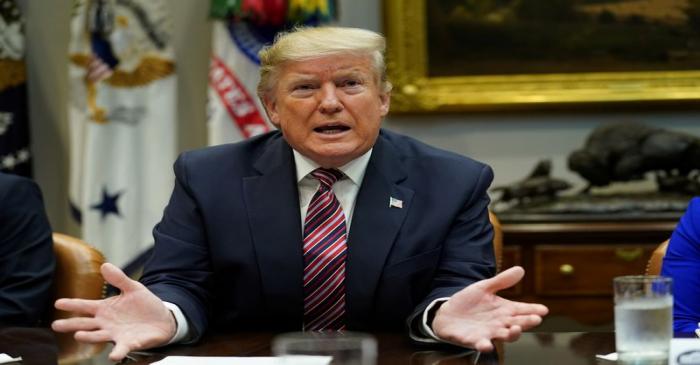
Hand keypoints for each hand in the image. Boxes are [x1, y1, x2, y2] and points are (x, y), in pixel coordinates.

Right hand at [52, 263, 176, 360]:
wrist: (164, 319)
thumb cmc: (145, 305)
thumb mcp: (133, 288)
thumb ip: (119, 279)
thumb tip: (105, 265)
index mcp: (105, 308)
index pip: (85, 306)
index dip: (72, 304)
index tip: (58, 303)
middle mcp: (106, 323)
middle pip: (85, 324)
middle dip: (71, 324)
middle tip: (56, 325)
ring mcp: (116, 334)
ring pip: (98, 336)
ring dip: (89, 337)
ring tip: (78, 335)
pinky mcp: (129, 343)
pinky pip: (121, 349)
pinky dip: (117, 352)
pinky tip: (113, 356)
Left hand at [431, 266, 547, 351]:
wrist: (447, 314)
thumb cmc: (469, 302)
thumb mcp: (484, 288)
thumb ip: (502, 281)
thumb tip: (521, 269)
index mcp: (504, 310)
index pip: (522, 310)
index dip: (533, 310)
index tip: (544, 309)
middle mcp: (500, 323)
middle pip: (517, 324)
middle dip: (527, 322)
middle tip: (536, 319)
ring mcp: (488, 333)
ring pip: (504, 336)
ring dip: (512, 334)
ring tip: (516, 329)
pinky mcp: (474, 340)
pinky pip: (481, 344)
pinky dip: (484, 345)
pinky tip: (487, 344)